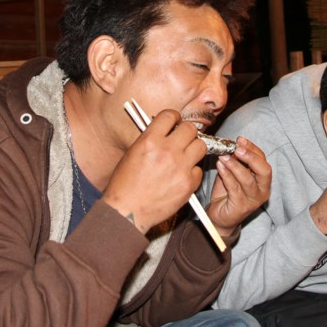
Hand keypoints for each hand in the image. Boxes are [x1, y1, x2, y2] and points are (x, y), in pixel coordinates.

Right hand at [102, 110, 204, 232]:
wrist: (128, 211)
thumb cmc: (125, 185)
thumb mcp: (133, 153)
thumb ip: (150, 139)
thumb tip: (165, 130)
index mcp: (150, 140)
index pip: (170, 115)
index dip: (173, 117)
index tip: (174, 123)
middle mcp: (167, 151)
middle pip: (190, 128)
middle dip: (186, 132)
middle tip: (181, 139)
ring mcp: (180, 167)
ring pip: (201, 145)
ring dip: (193, 148)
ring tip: (185, 156)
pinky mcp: (188, 184)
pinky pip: (199, 170)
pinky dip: (192, 172)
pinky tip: (181, 176)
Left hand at [205, 137, 271, 236]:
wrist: (219, 216)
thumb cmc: (227, 193)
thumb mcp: (232, 174)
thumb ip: (235, 162)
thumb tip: (230, 146)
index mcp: (263, 180)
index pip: (263, 161)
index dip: (253, 149)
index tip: (240, 140)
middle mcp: (262, 190)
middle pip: (264, 171)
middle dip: (251, 157)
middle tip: (237, 149)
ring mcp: (253, 200)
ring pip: (248, 179)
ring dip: (235, 165)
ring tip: (224, 156)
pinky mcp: (241, 207)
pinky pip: (235, 188)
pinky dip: (227, 175)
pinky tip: (220, 166)